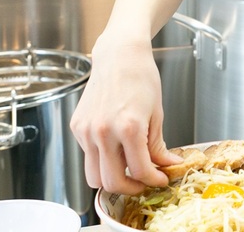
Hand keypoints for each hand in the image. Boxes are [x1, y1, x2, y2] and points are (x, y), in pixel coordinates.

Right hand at [70, 35, 181, 193]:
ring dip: (111, 179)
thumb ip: (158, 146)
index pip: (140, 170)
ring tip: (128, 169)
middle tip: (143, 182)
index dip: (154, 180)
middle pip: (111, 182)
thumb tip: (167, 165)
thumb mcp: (157, 113)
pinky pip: (87, 155)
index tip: (160, 179)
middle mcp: (103, 131)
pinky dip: (101, 159)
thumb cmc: (141, 77)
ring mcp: (86, 130)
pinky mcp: (77, 127)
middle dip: (130, 188)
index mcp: (128, 127)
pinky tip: (115, 147)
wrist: (120, 55)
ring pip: (93, 176)